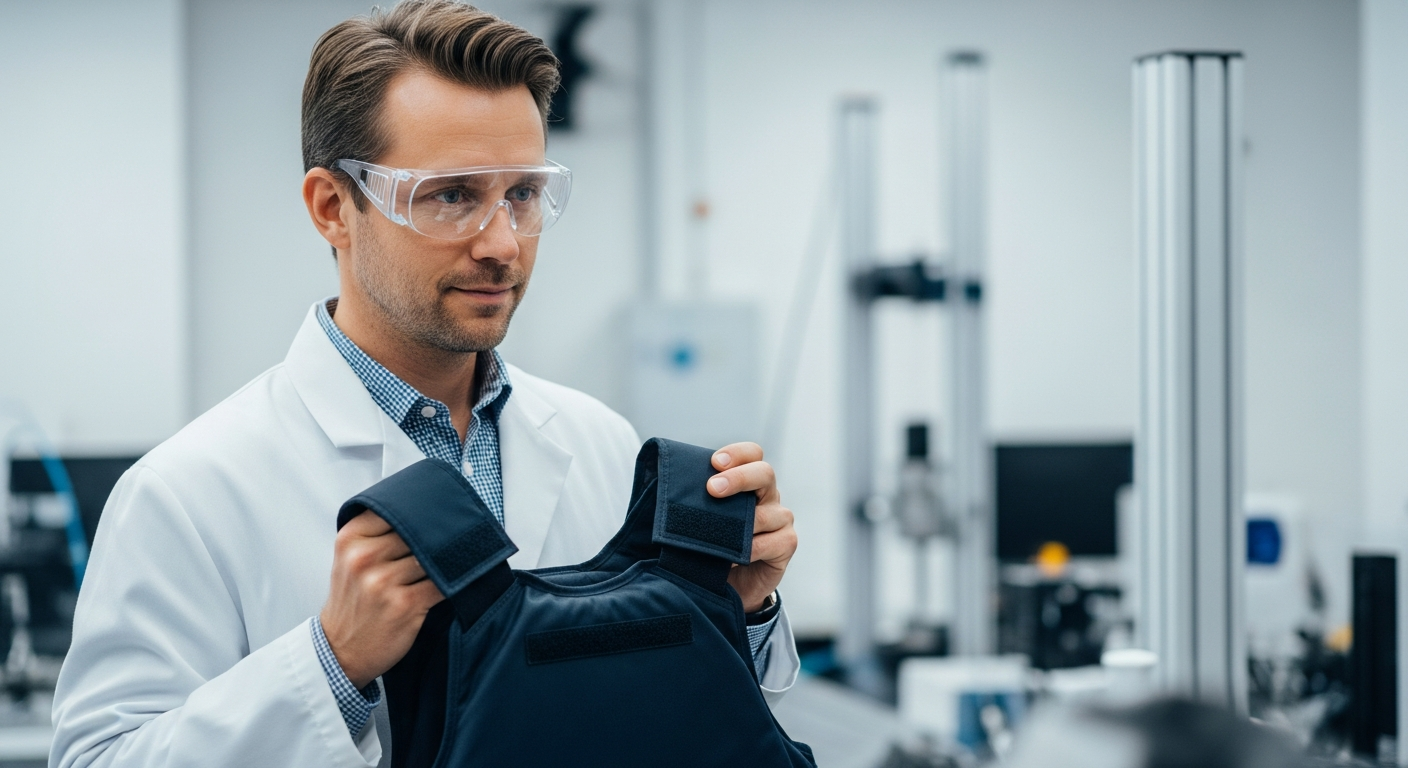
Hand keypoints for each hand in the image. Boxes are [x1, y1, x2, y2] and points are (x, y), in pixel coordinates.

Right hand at [320, 511, 444, 687]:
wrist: (340, 650)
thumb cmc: (352, 601)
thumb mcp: (350, 558)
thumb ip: (378, 532)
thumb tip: (424, 509)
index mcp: (350, 539)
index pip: (394, 508)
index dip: (420, 509)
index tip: (436, 510)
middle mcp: (363, 558)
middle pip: (417, 531)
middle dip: (438, 534)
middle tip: (458, 530)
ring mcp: (383, 582)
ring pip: (432, 556)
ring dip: (449, 558)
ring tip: (459, 556)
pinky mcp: (404, 604)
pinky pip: (442, 583)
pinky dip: (454, 580)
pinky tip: (458, 579)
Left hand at [708, 442, 796, 612]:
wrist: (730, 584)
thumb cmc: (715, 545)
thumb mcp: (703, 518)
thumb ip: (695, 500)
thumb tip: (663, 486)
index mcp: (749, 482)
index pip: (752, 455)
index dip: (736, 454)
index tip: (714, 462)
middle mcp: (768, 496)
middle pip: (764, 473)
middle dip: (738, 478)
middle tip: (713, 489)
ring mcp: (781, 519)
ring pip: (766, 513)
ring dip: (739, 525)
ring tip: (716, 536)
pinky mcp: (787, 543)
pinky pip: (770, 543)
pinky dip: (748, 551)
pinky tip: (730, 559)